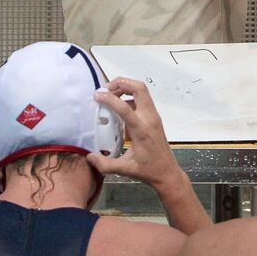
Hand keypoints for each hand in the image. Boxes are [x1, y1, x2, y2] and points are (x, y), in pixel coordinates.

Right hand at [85, 78, 183, 192]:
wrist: (167, 172)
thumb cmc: (147, 170)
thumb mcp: (124, 170)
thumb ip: (104, 164)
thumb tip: (88, 156)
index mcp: (142, 130)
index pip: (125, 107)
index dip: (110, 98)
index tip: (97, 95)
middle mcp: (150, 118)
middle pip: (140, 88)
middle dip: (121, 83)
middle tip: (105, 90)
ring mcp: (153, 117)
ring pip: (142, 92)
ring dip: (126, 88)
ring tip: (109, 96)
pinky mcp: (154, 118)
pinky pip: (142, 101)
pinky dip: (129, 98)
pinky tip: (118, 109)